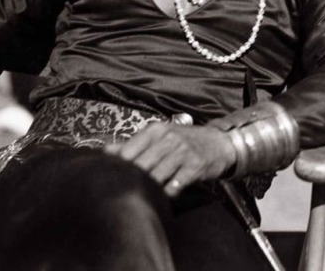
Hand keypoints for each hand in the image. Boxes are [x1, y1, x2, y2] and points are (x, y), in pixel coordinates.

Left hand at [104, 123, 235, 196]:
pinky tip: (166, 194)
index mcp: (155, 130)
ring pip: (156, 176)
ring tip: (147, 194)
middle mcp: (168, 138)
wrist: (218, 143)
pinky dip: (167, 193)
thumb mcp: (160, 137)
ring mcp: (182, 152)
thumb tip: (106, 151)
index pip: (128, 151)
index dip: (120, 169)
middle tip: (129, 191)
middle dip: (133, 180)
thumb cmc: (184, 141)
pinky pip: (174, 185)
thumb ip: (132, 144)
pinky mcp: (194, 167)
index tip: (117, 179)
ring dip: (150, 188)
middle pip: (140, 166)